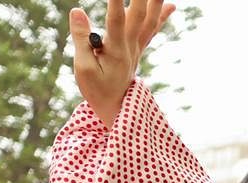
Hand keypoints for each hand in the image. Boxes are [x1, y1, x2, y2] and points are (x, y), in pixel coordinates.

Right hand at [69, 1, 175, 127]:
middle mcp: (131, 46)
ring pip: (149, 20)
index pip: (116, 20)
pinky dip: (161, 16)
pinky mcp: (138, 49)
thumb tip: (77, 10)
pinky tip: (171, 5)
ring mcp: (137, 47)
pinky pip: (152, 29)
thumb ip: (81, 39)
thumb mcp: (83, 67)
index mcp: (116, 50)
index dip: (117, 1)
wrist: (116, 107)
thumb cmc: (97, 89)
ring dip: (155, 2)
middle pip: (139, 16)